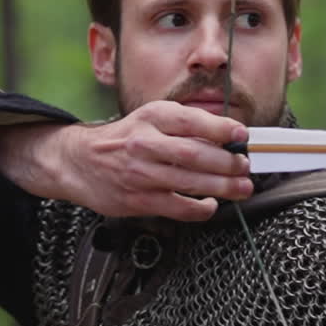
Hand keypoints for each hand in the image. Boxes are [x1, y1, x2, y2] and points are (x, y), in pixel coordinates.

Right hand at [0, 100, 251, 221]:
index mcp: (151, 117)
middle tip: (245, 166)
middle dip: (228, 162)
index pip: (191, 120)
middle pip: (194, 153)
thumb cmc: (125, 138)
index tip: (242, 135)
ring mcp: (140, 173)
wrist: (80, 161)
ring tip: (242, 188)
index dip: (221, 128)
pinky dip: (200, 208)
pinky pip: (177, 207)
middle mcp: (145, 143)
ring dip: (222, 186)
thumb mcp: (150, 119)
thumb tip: (229, 136)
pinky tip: (211, 204)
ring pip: (189, 181)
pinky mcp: (138, 199)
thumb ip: (185, 125)